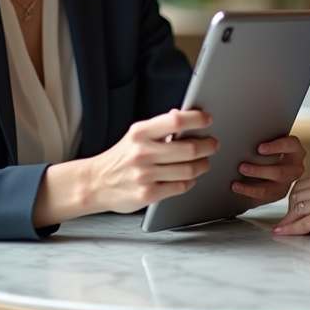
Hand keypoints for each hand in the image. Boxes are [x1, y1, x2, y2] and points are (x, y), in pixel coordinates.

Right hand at [35, 109, 218, 225]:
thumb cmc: (121, 157)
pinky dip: (190, 181)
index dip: (197, 119)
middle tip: (213, 144)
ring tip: (204, 161)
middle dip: (208, 145)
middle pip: (189, 148)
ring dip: (203, 165)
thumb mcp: (136, 136)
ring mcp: (145, 175)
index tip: (207, 119)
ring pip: (189, 169)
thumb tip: (183, 115)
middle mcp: (142, 153)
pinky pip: (180, 187)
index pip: (176, 121)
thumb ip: (159, 127)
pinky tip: (189, 177)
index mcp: (140, 133)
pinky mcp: (148, 194)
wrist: (95, 183)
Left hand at [232, 135, 305, 203]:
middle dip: (259, 170)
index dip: (276, 147)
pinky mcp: (279, 193)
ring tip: (236, 182)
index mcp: (295, 150)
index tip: (260, 148)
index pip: (291, 145)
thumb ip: (263, 141)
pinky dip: (248, 191)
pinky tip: (237, 187)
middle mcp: (295, 167)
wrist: (272, 167)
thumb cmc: (271, 150)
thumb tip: (239, 139)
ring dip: (251, 186)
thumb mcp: (271, 144)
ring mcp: (288, 183)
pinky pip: (263, 195)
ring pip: (271, 187)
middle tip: (242, 167)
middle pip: (280, 172)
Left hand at [272, 164, 309, 236]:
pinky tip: (282, 233)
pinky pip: (304, 223)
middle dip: (291, 207)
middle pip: (298, 193)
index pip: (308, 182)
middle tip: (287, 218)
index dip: (298, 196)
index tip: (294, 206)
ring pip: (298, 207)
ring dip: (288, 219)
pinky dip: (291, 229)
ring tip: (283, 227)